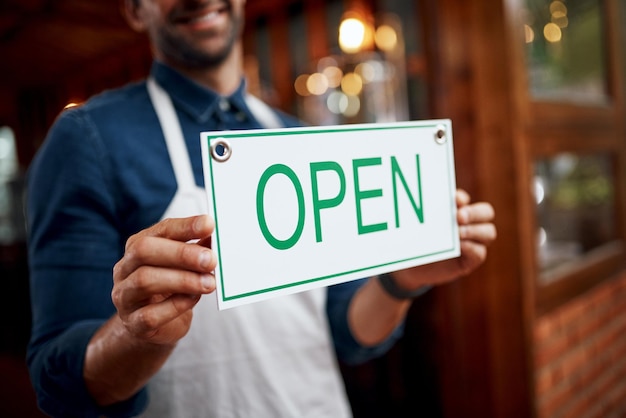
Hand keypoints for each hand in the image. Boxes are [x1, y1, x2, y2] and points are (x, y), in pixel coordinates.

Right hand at [111, 215, 216, 345]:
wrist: (153, 326)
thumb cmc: (172, 288)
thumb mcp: (184, 266)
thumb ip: (198, 250)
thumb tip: (216, 238)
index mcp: (138, 246)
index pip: (160, 230)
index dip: (185, 226)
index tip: (209, 224)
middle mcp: (125, 268)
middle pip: (144, 251)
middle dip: (181, 254)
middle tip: (210, 260)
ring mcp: (125, 296)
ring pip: (145, 281)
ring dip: (183, 280)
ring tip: (209, 283)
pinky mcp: (133, 323)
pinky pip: (150, 314)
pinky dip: (176, 305)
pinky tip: (194, 299)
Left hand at [391, 189, 495, 288]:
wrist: (411, 269)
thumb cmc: (415, 243)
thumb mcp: (416, 229)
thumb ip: (421, 218)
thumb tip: (413, 204)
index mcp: (454, 210)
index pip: (464, 199)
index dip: (461, 198)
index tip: (454, 200)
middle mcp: (467, 223)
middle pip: (486, 212)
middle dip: (474, 212)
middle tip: (459, 217)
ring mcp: (472, 241)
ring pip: (489, 232)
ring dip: (475, 230)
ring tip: (458, 233)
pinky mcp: (471, 260)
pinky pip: (480, 253)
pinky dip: (471, 248)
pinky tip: (460, 246)